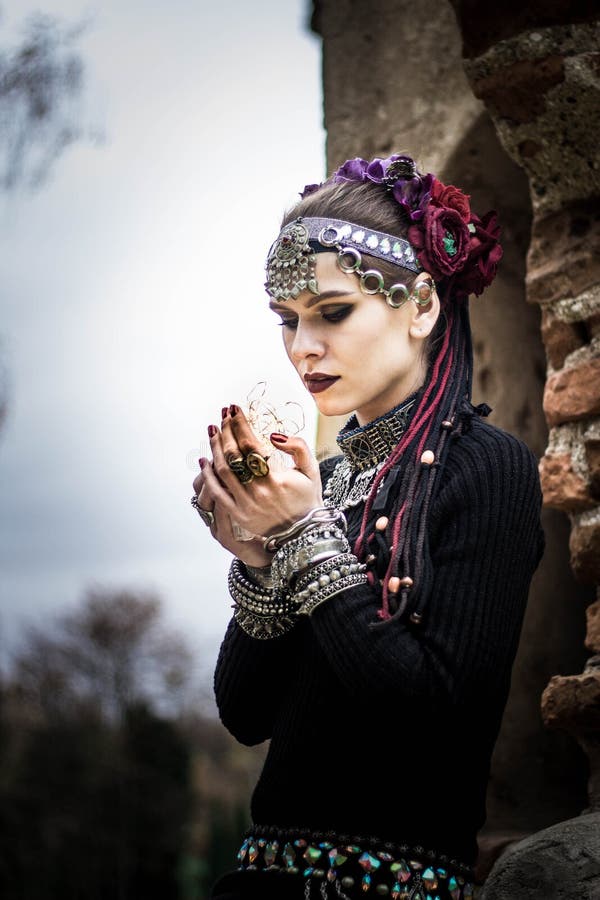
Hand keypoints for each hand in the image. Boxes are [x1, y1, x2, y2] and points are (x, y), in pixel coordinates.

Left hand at [195, 404, 322, 564]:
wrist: (303, 533)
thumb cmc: (307, 498)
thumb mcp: (311, 470)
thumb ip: (298, 447)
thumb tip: (273, 436)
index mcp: (278, 477)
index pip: (252, 443)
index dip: (240, 423)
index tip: (234, 409)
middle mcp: (260, 490)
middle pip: (234, 453)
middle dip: (226, 430)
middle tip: (223, 415)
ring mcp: (247, 503)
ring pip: (223, 469)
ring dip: (215, 447)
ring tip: (212, 430)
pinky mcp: (238, 514)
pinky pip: (217, 492)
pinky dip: (207, 475)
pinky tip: (203, 460)